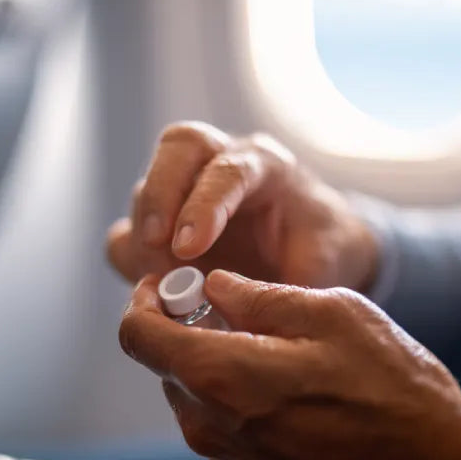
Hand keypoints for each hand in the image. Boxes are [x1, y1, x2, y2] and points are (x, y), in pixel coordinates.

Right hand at [106, 122, 377, 289]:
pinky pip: (130, 233)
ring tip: (160, 286)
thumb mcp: (330, 261)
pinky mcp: (164, 220)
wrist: (315, 248)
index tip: (189, 246)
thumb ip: (300, 280)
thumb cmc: (322, 247)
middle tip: (154, 244)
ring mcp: (187, 187)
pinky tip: (154, 290)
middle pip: (179, 147)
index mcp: (267, 165)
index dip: (205, 203)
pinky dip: (133, 262)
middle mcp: (222, 161)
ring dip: (144, 238)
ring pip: (146, 188)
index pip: (230, 169)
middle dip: (160, 195)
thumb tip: (258, 311)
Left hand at [119, 270, 460, 459]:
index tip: (172, 289)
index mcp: (224, 376)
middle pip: (169, 367)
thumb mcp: (340, 318)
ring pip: (198, 402)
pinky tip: (301, 406)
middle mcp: (214, 428)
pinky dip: (246, 412)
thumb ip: (265, 298)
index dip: (148, 302)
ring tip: (290, 363)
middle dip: (194, 333)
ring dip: (225, 373)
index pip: (137, 335)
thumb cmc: (402, 405)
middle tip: (245, 317)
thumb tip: (221, 287)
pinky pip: (227, 437)